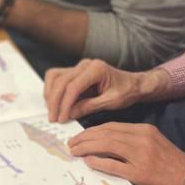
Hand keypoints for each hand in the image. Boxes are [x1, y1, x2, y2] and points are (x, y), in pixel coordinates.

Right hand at [44, 60, 160, 122]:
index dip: (65, 104)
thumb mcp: (111, 102)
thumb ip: (89, 107)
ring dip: (50, 95)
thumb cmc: (126, 91)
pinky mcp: (75, 72)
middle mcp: (85, 64)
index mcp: (96, 69)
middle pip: (61, 81)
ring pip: (55, 77)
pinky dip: (52, 90)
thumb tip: (69, 114)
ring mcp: (79, 67)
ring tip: (53, 112)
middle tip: (54, 119)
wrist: (133, 84)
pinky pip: (57, 77)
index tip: (62, 119)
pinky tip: (55, 103)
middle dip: (55, 102)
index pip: (73, 87)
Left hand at [66, 122, 184, 184]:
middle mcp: (142, 139)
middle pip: (106, 134)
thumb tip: (106, 143)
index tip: (80, 135)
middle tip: (71, 143)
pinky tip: (88, 162)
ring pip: (106, 146)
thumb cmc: (174, 165)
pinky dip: (98, 162)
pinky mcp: (140, 173)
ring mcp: (141, 156)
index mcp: (145, 130)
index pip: (111, 126)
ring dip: (86, 148)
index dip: (92, 131)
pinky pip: (113, 165)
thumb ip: (133, 141)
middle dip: (85, 138)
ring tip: (75, 151)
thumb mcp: (155, 144)